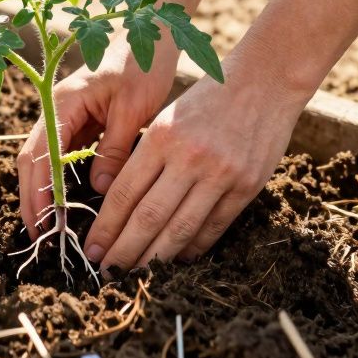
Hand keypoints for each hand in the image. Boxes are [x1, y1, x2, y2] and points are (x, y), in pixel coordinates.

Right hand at [16, 38, 178, 238]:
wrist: (150, 33)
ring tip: (48, 227)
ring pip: (45, 159)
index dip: (37, 192)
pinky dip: (60, 179)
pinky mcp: (81, 121)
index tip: (41, 224)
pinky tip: (66, 202)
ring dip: (43, 191)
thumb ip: (113, 148)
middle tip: (38, 236)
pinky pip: (63, 154)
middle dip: (32, 198)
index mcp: (63, 103)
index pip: (40, 155)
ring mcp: (66, 115)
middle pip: (33, 160)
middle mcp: (57, 110)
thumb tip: (98, 189)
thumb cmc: (143, 64)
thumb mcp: (132, 108)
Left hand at [82, 71, 306, 271]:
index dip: (106, 227)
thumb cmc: (208, 99)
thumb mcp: (168, 118)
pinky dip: (193, 248)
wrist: (265, 82)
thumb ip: (147, 158)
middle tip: (108, 272)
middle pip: (148, 218)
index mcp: (162, 138)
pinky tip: (177, 259)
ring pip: (180, 230)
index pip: (125, 193)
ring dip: (155, 258)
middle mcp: (189, 158)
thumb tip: (122, 206)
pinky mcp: (247, 186)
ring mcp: (221, 174)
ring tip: (137, 274)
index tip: (92, 249)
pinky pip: (214, 227)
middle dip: (124, 251)